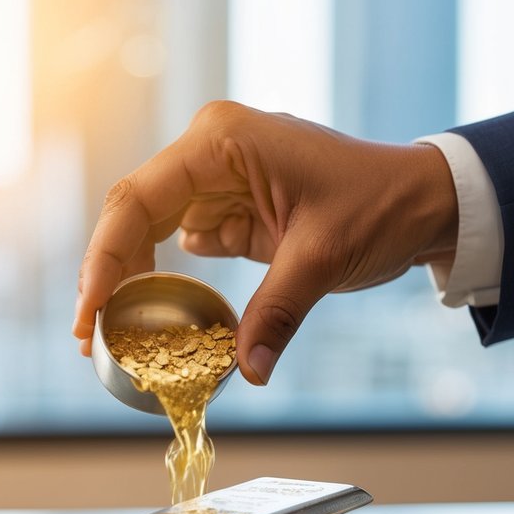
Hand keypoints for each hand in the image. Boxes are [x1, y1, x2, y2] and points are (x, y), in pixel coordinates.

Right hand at [73, 100, 458, 384]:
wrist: (424, 200)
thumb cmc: (381, 204)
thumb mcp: (323, 257)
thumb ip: (275, 313)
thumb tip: (248, 372)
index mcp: (222, 142)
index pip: (138, 200)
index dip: (104, 260)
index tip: (89, 314)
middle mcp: (212, 151)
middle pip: (135, 214)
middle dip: (109, 275)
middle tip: (89, 336)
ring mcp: (222, 179)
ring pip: (155, 230)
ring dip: (136, 280)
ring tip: (114, 332)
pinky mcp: (236, 208)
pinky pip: (188, 242)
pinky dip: (172, 278)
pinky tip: (158, 317)